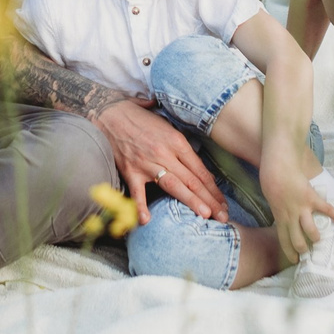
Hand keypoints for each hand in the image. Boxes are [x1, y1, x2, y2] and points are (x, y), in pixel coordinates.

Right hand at [93, 98, 227, 224]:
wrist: (109, 112)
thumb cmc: (139, 117)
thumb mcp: (167, 124)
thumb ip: (181, 143)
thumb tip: (196, 158)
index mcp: (177, 141)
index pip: (200, 170)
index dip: (213, 189)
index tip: (223, 202)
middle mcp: (165, 153)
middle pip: (192, 180)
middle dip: (210, 200)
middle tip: (223, 216)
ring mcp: (147, 163)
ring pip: (174, 186)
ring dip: (191, 202)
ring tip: (205, 215)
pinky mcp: (130, 170)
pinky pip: (137, 192)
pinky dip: (140, 206)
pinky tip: (147, 220)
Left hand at [260, 157, 333, 271]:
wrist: (278, 165)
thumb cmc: (271, 178)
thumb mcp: (271, 198)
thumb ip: (279, 209)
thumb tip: (282, 216)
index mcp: (279, 217)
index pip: (284, 240)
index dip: (290, 252)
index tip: (295, 260)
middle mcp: (291, 216)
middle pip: (298, 240)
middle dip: (303, 249)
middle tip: (308, 253)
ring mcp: (302, 208)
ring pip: (310, 230)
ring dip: (316, 237)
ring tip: (319, 239)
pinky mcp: (312, 198)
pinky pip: (325, 208)